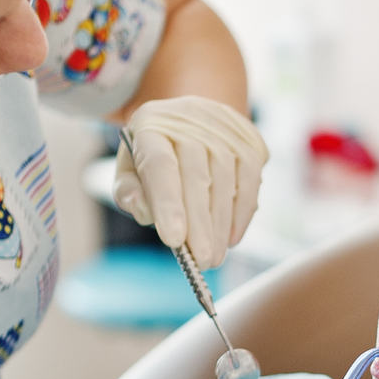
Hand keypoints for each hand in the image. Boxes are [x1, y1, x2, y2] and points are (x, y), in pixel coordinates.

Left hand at [114, 96, 267, 267]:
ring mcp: (223, 129)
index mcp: (150, 126)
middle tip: (201, 261)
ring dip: (220, 225)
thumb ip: (128, 191)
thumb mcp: (130, 168)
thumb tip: (143, 209)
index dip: (167, 203)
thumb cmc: (156, 155)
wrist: (193, 118)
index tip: (174, 240)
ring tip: (214, 257)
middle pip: (196, 177)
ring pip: (226, 182)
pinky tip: (231, 238)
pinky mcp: (249, 142)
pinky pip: (249, 182)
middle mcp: (188, 121)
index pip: (159, 165)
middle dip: (200, 225)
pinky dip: (241, 214)